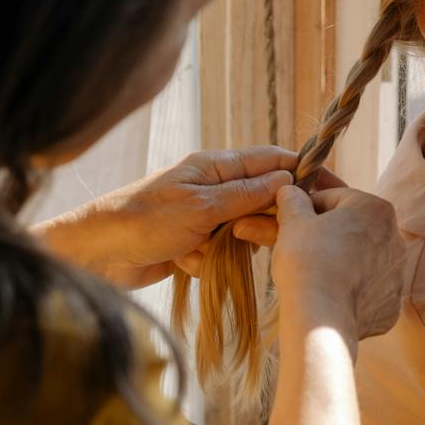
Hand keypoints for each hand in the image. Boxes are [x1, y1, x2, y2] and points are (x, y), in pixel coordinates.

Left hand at [35, 147, 315, 287]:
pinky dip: (208, 262)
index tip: (329, 190)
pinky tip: (186, 264)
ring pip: (243, 230)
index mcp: (215, 166)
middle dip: (262, 221)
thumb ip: (248, 193)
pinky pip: (219, 252)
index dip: (301, 172)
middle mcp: (213, 187)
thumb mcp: (203, 206)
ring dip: (232, 246)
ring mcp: (203, 216)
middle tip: (253, 236)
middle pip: (261, 198)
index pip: (271, 160)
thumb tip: (289, 178)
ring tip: (209, 250)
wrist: (95, 256)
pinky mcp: (192, 243)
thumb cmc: (144, 221)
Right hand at [251, 184, 405, 345]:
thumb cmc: (307, 261)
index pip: (336, 198)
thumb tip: (289, 190)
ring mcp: (397, 273)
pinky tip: (330, 294)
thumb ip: (293, 200)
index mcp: (376, 208)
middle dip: (327, 232)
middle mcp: (396, 237)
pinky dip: (351, 289)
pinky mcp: (391, 304)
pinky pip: (368, 290)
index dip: (309, 206)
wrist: (321, 318)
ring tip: (314, 270)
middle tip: (300, 243)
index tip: (291, 218)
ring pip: (362, 259)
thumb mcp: (293, 221)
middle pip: (353, 228)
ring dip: (341, 259)